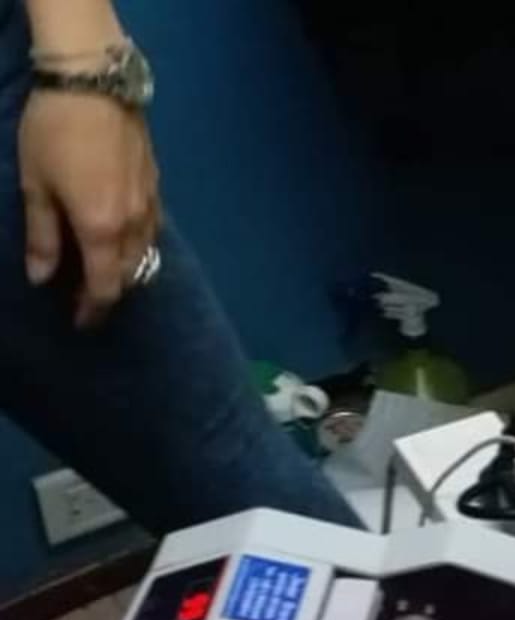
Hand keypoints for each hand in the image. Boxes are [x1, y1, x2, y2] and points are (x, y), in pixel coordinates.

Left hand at [18, 89, 160, 326]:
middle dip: (110, 292)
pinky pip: (152, 231)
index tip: (81, 323)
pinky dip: (138, 245)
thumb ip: (42, 236)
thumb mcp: (36, 184)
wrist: (94, 81)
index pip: (105, 288)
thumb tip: (40, 279)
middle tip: (88, 297)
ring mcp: (150, 206)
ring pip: (145, 256)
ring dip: (127, 271)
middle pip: (129, 277)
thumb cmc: (55, 131)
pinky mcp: (157, 187)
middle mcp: (133, 227)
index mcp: (101, 231)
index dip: (93, 310)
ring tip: (107, 271)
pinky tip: (124, 239)